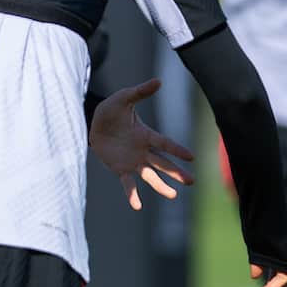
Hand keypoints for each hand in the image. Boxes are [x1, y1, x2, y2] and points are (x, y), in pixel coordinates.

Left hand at [89, 78, 195, 210]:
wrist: (94, 123)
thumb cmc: (112, 109)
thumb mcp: (124, 98)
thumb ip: (140, 92)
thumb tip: (159, 81)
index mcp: (146, 134)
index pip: (164, 143)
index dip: (177, 149)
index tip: (191, 157)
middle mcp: (143, 150)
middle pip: (162, 163)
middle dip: (176, 172)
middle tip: (191, 181)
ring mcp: (133, 161)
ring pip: (150, 176)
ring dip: (161, 186)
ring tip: (173, 196)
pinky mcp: (121, 169)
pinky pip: (128, 183)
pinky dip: (132, 195)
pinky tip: (137, 206)